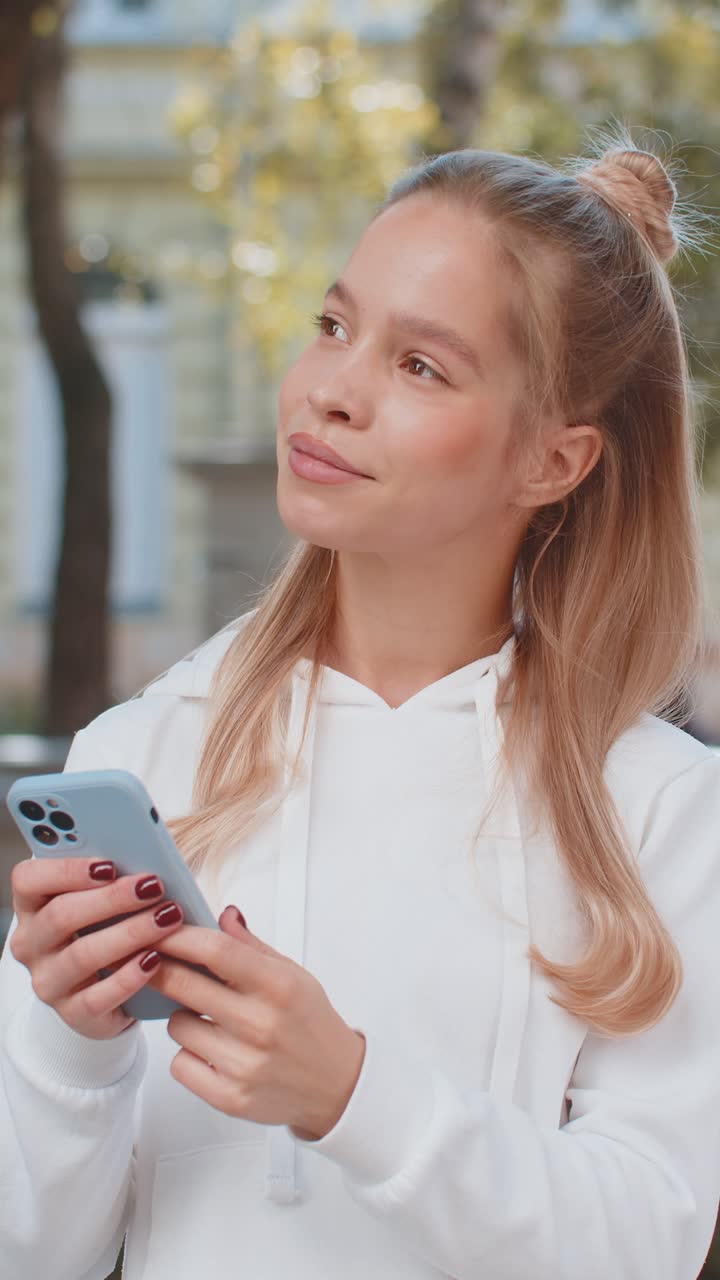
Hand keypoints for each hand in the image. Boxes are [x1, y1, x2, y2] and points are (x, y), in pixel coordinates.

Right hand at [9, 857, 184, 1039]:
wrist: (106, 991)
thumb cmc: (106, 930)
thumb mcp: (101, 902)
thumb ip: (111, 879)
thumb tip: (143, 862)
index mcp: (32, 906)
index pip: (29, 879)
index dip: (66, 869)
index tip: (109, 864)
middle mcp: (31, 944)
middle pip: (61, 915)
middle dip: (111, 899)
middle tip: (153, 887)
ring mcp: (48, 981)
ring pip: (82, 955)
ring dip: (129, 933)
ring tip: (166, 918)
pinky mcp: (72, 1013)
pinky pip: (98, 997)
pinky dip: (129, 977)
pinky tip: (154, 961)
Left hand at [148, 907, 365, 1140]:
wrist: (338, 1085)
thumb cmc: (311, 1024)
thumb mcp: (293, 975)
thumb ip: (252, 947)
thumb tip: (224, 916)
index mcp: (279, 986)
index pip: (214, 950)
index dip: (178, 937)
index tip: (157, 930)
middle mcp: (260, 1024)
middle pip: (183, 984)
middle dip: (159, 969)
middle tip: (154, 964)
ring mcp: (244, 1063)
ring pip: (177, 1025)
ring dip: (183, 1017)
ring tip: (209, 1019)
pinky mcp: (229, 1097)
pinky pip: (179, 1064)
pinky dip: (189, 1055)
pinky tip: (212, 1050)